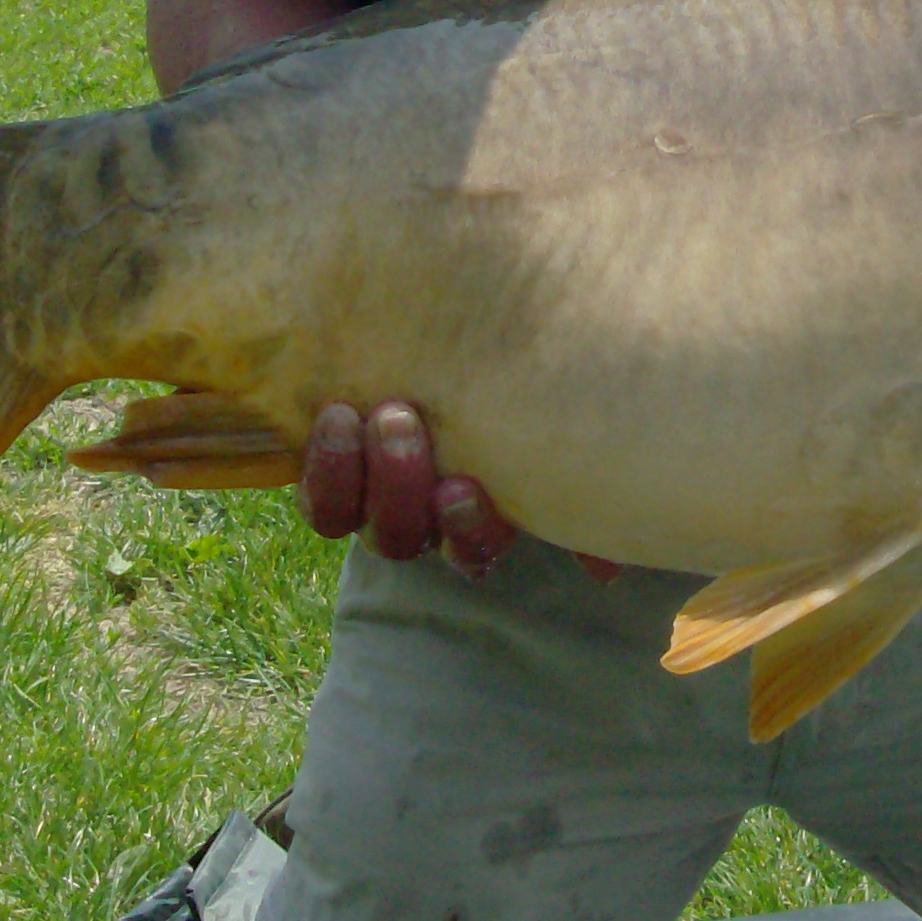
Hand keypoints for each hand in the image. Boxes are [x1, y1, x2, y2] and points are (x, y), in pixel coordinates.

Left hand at [294, 400, 617, 580]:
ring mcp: (370, 494)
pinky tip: (333, 413)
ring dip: (353, 472)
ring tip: (360, 414)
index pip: (473, 550)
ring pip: (348, 518)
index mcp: (479, 518)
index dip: (466, 529)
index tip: (461, 486)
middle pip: (401, 537)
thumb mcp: (553, 425)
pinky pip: (313, 490)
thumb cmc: (518, 387)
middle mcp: (420, 518)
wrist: (445, 350)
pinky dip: (320, 459)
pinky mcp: (331, 466)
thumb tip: (608, 570)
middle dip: (399, 486)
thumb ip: (583, 483)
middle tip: (400, 419)